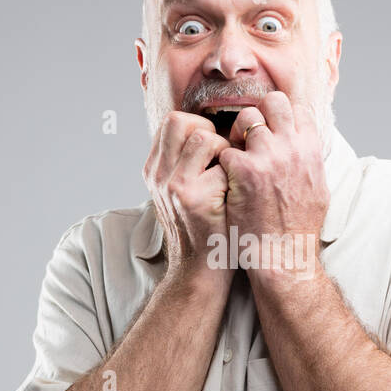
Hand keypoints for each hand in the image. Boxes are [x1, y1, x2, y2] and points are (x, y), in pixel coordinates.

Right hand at [143, 111, 232, 287]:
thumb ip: (186, 164)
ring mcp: (172, 185)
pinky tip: (236, 193)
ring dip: (224, 149)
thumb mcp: (182, 194)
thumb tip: (211, 130)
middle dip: (209, 129)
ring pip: (202, 136)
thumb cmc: (204, 229)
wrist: (201, 271)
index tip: (214, 148)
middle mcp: (158, 175)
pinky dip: (235, 172)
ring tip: (230, 173)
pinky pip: (222, 162)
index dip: (198, 126)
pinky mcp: (192, 197)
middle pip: (179, 120)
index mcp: (154, 170)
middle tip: (223, 154)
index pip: (172, 122)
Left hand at [217, 91, 328, 282]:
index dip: (282, 118)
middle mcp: (292, 146)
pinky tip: (224, 178)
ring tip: (235, 155)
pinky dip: (222, 161)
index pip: (297, 109)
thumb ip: (309, 162)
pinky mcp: (242, 170)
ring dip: (237, 133)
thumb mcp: (318, 189)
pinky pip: (226, 148)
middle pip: (273, 102)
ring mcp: (267, 156)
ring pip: (246, 117)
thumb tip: (306, 147)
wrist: (283, 256)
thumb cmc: (300, 229)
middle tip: (249, 137)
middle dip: (259, 115)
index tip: (272, 133)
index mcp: (311, 149)